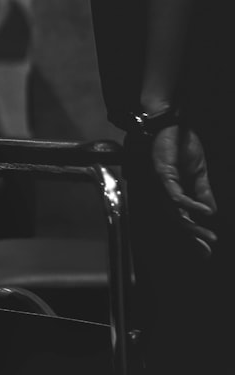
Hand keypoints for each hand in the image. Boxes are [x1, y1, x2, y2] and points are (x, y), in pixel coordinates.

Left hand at [149, 125, 217, 256]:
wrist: (170, 124)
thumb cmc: (180, 145)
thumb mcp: (199, 171)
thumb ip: (203, 191)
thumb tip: (211, 212)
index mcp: (175, 193)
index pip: (184, 218)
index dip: (194, 234)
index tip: (207, 248)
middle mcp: (166, 193)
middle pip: (177, 220)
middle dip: (192, 237)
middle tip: (206, 250)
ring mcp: (163, 185)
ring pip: (175, 212)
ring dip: (191, 225)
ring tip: (207, 236)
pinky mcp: (163, 175)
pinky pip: (175, 195)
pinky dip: (190, 204)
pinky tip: (204, 211)